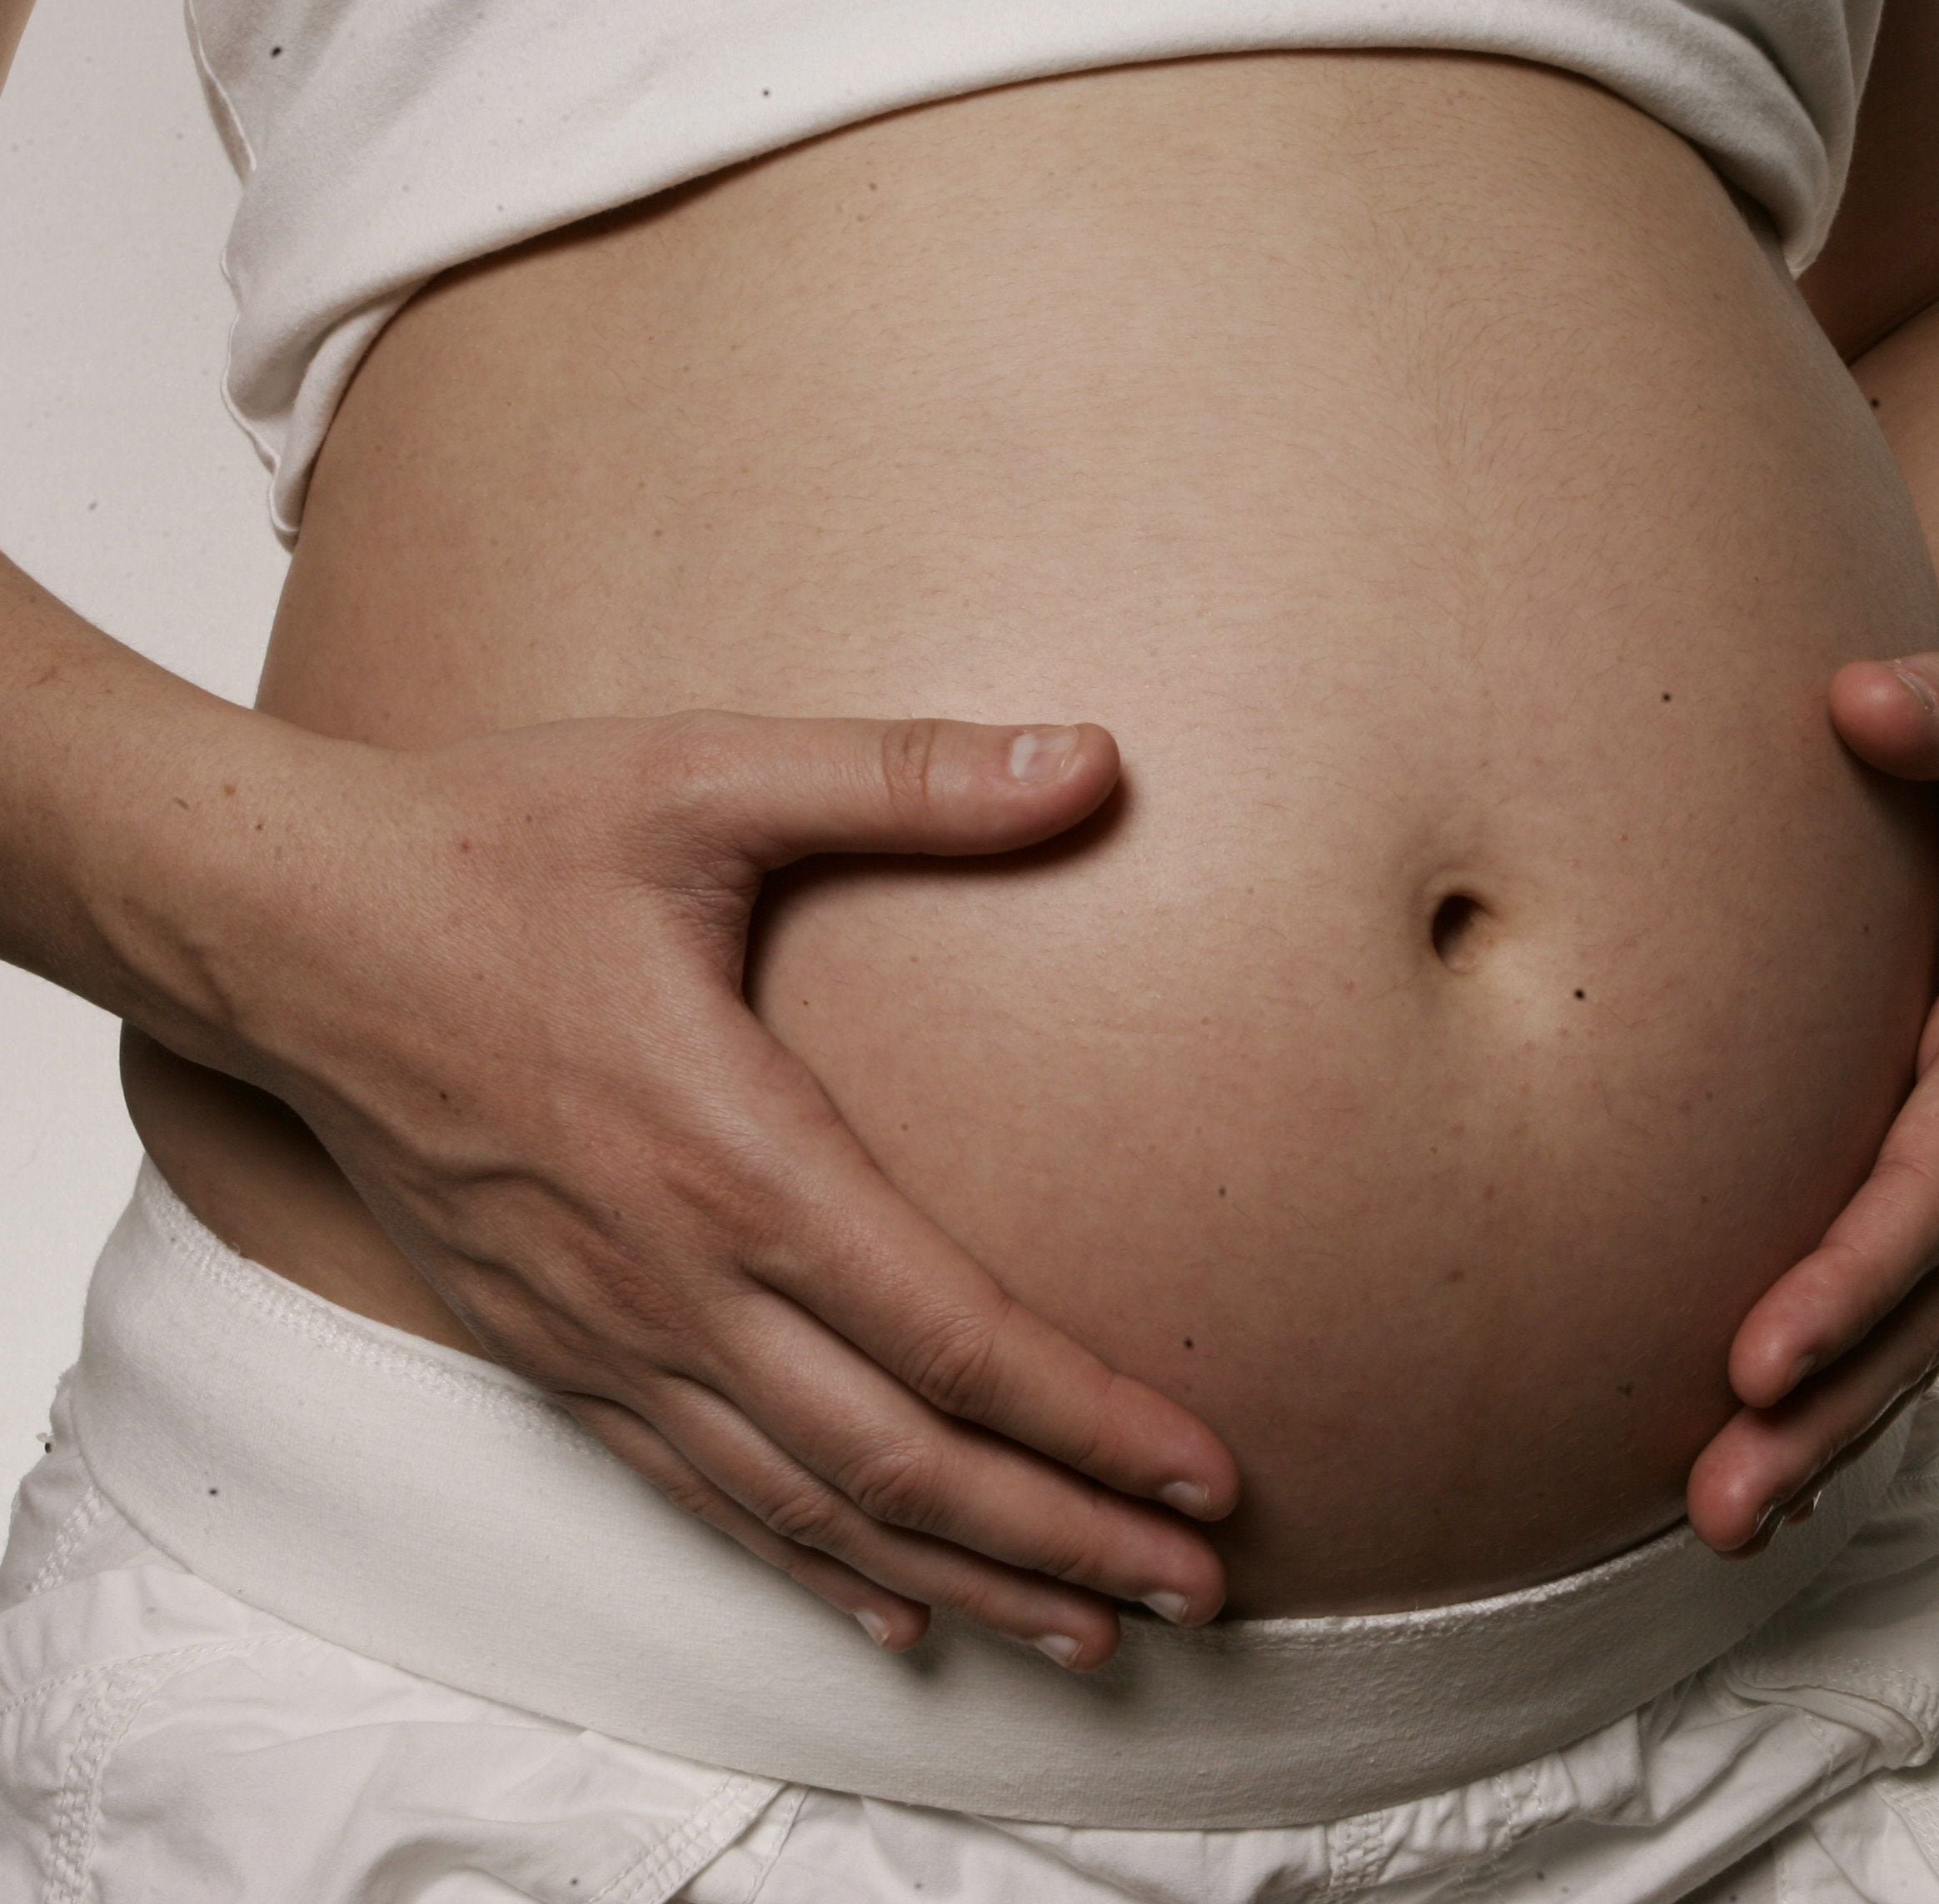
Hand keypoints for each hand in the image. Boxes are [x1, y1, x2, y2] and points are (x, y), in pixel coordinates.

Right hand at [194, 710, 1237, 1667]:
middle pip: (902, 1463)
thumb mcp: (703, 776)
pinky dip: (809, 1568)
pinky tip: (892, 1616)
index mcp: (734, 1154)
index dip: (1088, 1420)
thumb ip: (906, 778)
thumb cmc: (491, 844)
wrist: (276, 926)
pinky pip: (699, 1497)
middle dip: (1062, 1540)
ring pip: (809, 1509)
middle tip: (1198, 1595)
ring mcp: (603, 1334)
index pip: (951, 1336)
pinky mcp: (549, 1353)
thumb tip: (1097, 758)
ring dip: (959, 1582)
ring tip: (1087, 1637)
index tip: (1204, 1473)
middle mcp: (672, 1279)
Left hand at [1687, 651, 1938, 1552]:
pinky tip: (1763, 1466)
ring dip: (1829, 1430)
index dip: (1856, 1268)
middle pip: (1928, 1289)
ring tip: (1719, 1523)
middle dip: (1831, 1403)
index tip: (1755, 1352)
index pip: (1938, 1168)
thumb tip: (1865, 696)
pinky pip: (1909, 1302)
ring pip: (1919, 1322)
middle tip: (1719, 1500)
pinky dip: (1845, 1388)